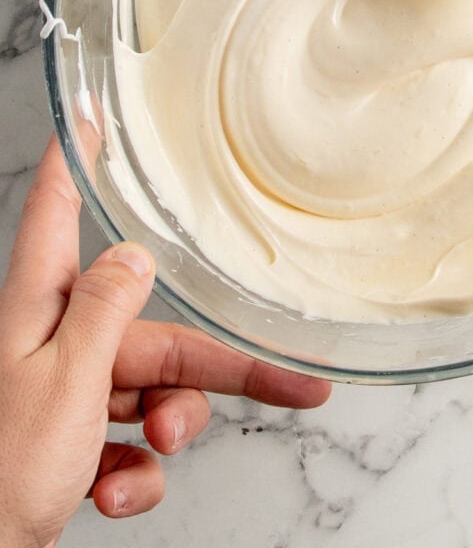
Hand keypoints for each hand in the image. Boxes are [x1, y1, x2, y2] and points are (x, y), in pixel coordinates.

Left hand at [0, 138, 330, 546]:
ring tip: (144, 460)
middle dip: (215, 372)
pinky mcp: (80, 440)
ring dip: (167, 432)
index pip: (56, 211)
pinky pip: (133, 443)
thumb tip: (135, 254)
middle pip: (157, 334)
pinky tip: (109, 496)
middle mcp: (59, 341)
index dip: (74, 158)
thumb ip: (105, 313)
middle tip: (295, 384)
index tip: (91, 114)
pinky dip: (135, 475)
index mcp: (41, 309)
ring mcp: (71, 393)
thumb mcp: (62, 385)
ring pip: (157, 391)